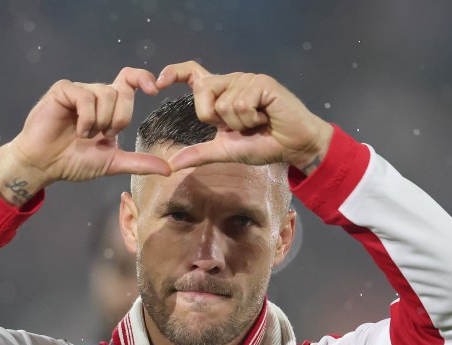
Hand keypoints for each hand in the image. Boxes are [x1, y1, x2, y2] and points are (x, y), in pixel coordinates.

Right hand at [0, 68, 170, 205]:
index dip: (143, 78)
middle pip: (122, 91)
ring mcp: (79, 90)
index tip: (155, 90)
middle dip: (119, 119)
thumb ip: (140, 163)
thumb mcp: (113, 162)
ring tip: (85, 135)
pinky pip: (85, 96)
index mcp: (109, 106)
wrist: (45, 165)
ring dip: (100, 122)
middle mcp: (96, 94)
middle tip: (104, 135)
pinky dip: (86, 118)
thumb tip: (169, 170)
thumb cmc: (75, 161)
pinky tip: (78, 130)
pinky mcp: (63, 90)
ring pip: (106, 94)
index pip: (130, 80)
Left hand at [155, 61, 333, 172]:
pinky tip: (265, 118)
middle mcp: (232, 81)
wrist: (293, 146)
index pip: (194, 74)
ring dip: (239, 123)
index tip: (158, 82)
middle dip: (214, 117)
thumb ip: (199, 154)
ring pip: (223, 103)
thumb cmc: (263, 145)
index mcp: (222, 93)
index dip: (175, 73)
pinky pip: (240, 103)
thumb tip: (172, 165)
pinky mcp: (262, 83)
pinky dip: (251, 118)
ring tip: (257, 123)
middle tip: (239, 126)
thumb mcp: (225, 151)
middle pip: (202, 91)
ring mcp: (247, 80)